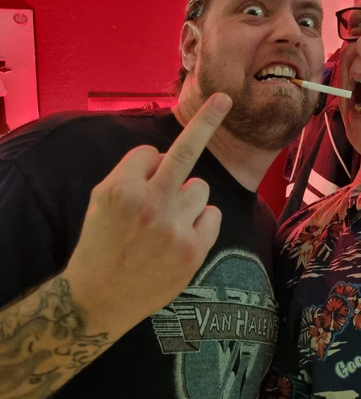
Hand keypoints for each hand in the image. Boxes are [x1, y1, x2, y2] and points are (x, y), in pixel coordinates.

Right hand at [65, 92, 232, 336]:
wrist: (99, 299)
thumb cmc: (101, 244)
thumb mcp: (101, 201)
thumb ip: (131, 174)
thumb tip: (166, 155)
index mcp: (119, 188)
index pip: (150, 152)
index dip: (146, 167)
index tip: (144, 176)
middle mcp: (149, 203)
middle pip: (186, 151)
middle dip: (206, 120)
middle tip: (224, 99)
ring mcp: (174, 226)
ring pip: (201, 187)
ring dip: (188, 199)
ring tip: (166, 225)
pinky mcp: (194, 249)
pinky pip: (213, 214)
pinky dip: (201, 222)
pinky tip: (181, 239)